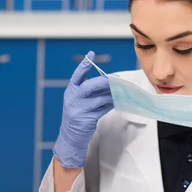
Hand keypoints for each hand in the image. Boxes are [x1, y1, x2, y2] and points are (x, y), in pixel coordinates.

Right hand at [53, 51, 113, 168]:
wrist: (70, 137)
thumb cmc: (77, 116)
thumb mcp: (77, 101)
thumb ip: (88, 92)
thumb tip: (109, 82)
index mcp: (70, 92)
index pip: (76, 76)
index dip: (84, 65)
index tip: (90, 54)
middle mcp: (73, 99)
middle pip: (91, 85)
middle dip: (105, 82)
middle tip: (116, 79)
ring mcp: (79, 109)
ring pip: (101, 98)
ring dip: (112, 95)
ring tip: (121, 91)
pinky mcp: (87, 119)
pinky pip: (104, 108)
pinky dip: (111, 104)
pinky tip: (117, 102)